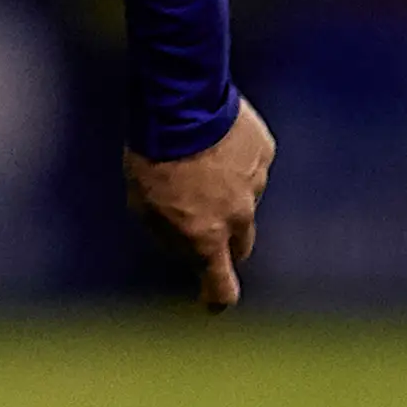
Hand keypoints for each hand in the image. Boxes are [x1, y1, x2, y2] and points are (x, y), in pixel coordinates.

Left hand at [123, 98, 275, 311]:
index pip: (222, 285)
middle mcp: (238, 216)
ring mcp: (255, 183)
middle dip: (225, 242)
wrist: (181, 103)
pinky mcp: (263, 152)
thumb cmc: (153, 156)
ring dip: (227, 191)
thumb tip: (183, 244)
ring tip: (201, 162)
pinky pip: (251, 165)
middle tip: (205, 222)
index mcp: (206, 236)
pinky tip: (216, 140)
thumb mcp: (143, 205)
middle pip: (241, 245)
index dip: (218, 297)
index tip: (213, 303)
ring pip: (245, 199)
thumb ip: (168, 232)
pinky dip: (236, 159)